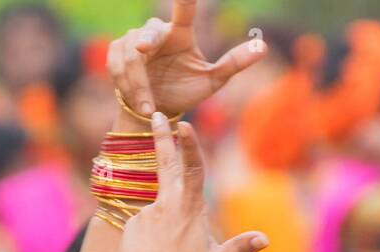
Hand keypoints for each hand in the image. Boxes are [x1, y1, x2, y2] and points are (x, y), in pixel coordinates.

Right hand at [109, 0, 265, 118]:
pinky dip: (125, 85)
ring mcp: (134, 40)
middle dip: (145, 45)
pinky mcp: (116, 52)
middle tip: (143, 53)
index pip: (184, 8)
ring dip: (138, 84)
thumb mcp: (212, 81)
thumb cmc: (184, 93)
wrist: (156, 113)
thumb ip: (234, 63)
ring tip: (148, 106)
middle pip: (149, 33)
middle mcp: (157, 32)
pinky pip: (116, 64)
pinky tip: (137, 100)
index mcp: (181, 33)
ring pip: (131, 55)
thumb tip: (263, 46)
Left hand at [116, 114, 266, 251]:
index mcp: (190, 208)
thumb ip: (240, 248)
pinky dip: (150, 238)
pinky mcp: (131, 224)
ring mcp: (147, 213)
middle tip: (155, 114)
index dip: (189, 144)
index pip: (192, 168)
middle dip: (161, 136)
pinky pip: (144, 225)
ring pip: (159, 209)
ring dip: (163, 221)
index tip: (183, 123)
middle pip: (166, 163)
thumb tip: (265, 240)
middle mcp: (167, 204)